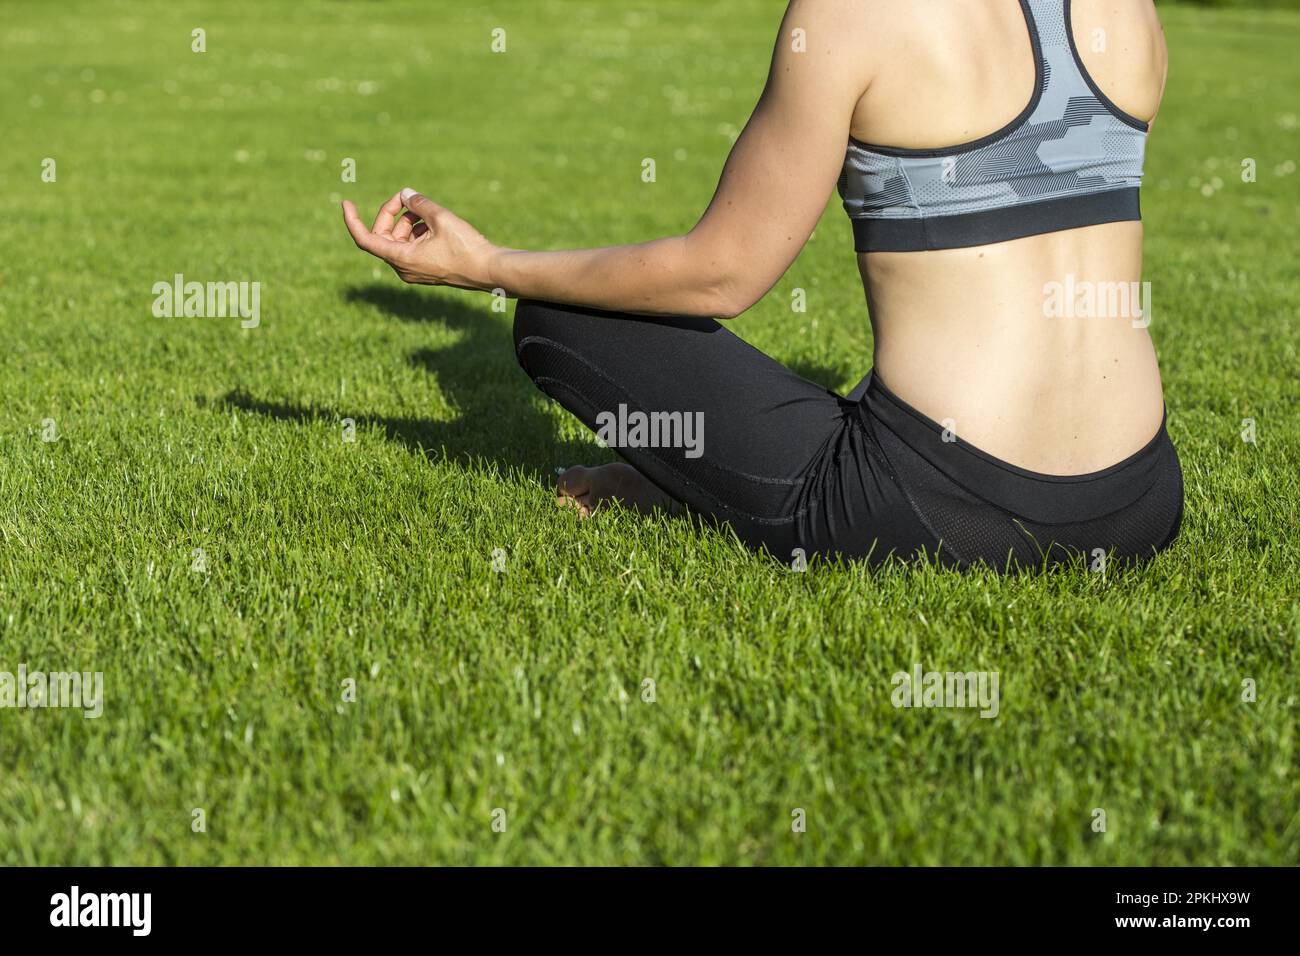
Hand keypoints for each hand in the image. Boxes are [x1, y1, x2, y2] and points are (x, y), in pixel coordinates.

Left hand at [342, 188, 498, 290]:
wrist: (489, 270)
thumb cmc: (466, 247)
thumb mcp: (440, 218)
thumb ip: (419, 203)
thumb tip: (406, 193)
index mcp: (401, 258)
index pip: (364, 238)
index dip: (352, 220)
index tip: (346, 203)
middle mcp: (403, 268)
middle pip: (383, 236)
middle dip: (392, 214)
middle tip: (407, 198)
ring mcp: (414, 270)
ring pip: (399, 240)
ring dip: (407, 221)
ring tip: (427, 210)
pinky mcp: (426, 269)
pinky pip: (411, 247)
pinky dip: (417, 231)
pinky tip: (434, 222)